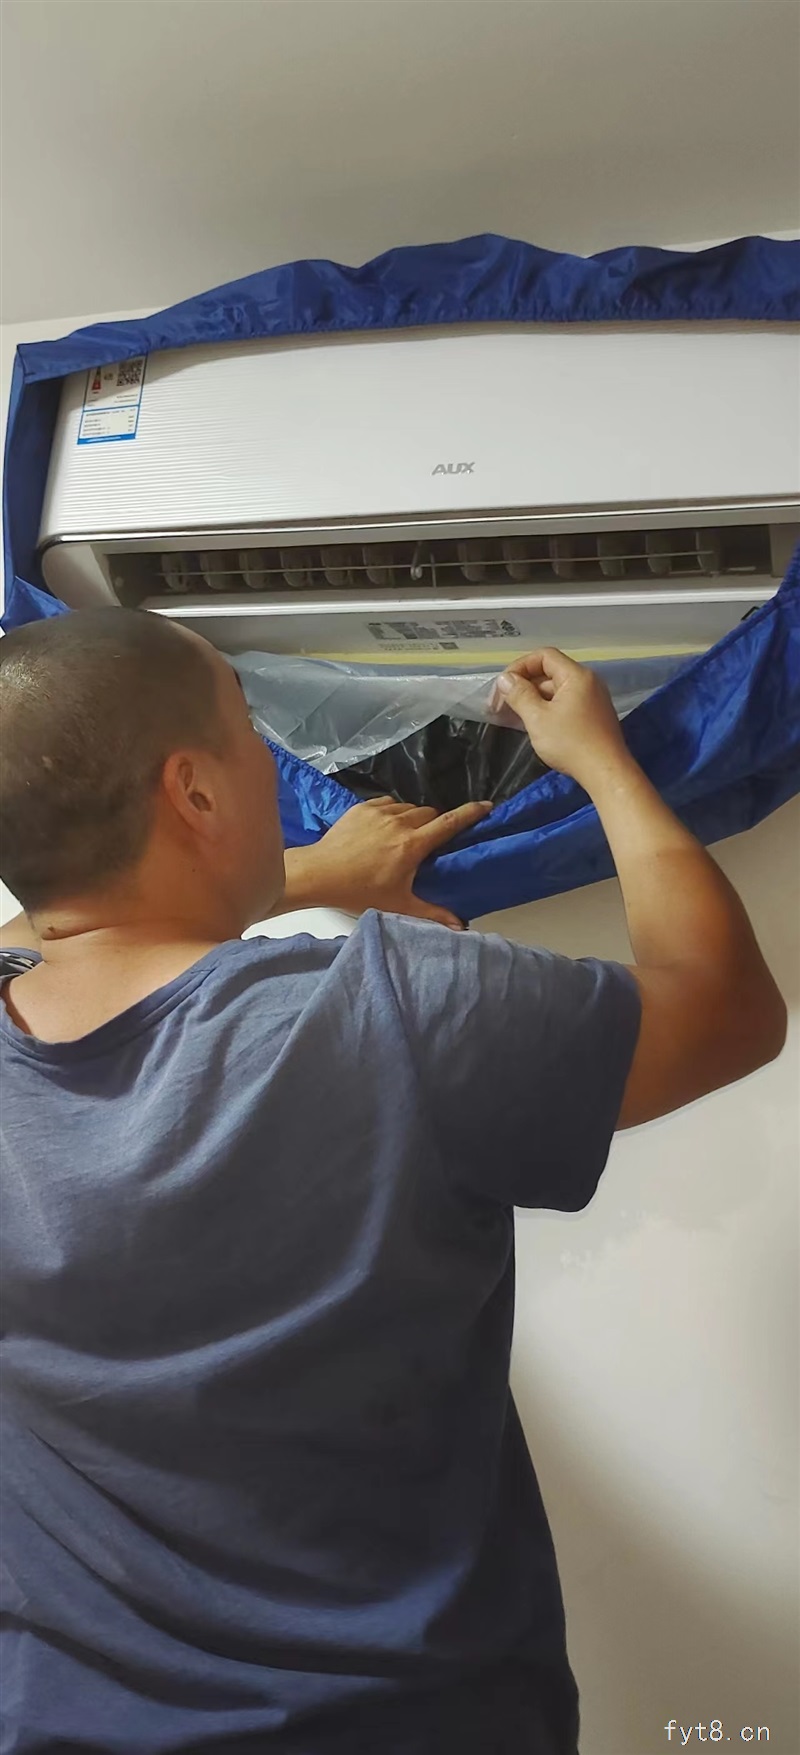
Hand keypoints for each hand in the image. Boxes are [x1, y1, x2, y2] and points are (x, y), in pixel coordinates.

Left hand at [282, 796, 492, 928]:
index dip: (471, 813)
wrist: (319, 873)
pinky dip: (393, 812)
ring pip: (409, 807)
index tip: (486, 806)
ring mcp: (380, 812)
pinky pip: (388, 803)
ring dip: (414, 818)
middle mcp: (399, 823)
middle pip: (430, 813)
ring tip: (406, 836)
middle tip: (429, 842)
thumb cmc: (358, 891)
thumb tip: (460, 926)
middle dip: (435, 824)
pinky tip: (386, 828)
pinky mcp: (362, 807)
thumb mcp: (398, 905)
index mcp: (412, 845)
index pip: (449, 823)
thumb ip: (431, 913)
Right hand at [494, 648, 629, 792]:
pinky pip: (566, 704)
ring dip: (533, 699)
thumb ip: (519, 695)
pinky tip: (534, 725)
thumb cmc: (570, 743)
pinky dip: (547, 709)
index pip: (544, 656)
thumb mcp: (537, 718)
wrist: (606, 772)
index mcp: (576, 676)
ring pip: (557, 690)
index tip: (503, 686)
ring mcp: (593, 699)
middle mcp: (588, 682)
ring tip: (513, 717)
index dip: (520, 666)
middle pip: (550, 672)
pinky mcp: (594, 716)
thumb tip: (505, 679)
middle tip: (502, 705)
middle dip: (524, 686)